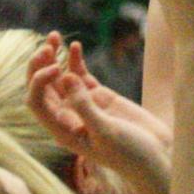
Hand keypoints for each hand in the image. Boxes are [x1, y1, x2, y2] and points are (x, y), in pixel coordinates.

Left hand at [28, 47, 168, 179]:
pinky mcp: (100, 97)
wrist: (156, 156)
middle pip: (43, 87)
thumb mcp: (106, 132)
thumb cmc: (130, 153)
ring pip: (60, 78)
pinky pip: (81, 75)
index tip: (56, 68)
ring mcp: (83, 105)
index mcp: (62, 131)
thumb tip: (64, 77)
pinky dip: (76, 61)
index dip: (38, 81)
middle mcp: (68, 117)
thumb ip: (84, 106)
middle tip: (47, 45)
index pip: (37, 102)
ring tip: (54, 36)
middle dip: (39, 65)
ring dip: (54, 57)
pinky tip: (75, 46)